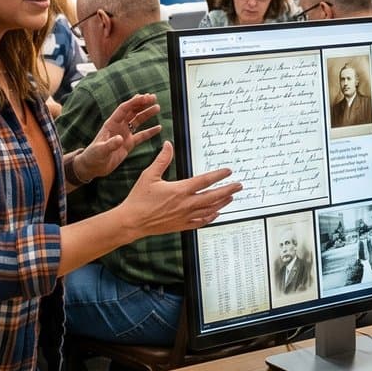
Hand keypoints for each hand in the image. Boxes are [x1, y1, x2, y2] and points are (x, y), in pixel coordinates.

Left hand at [72, 94, 162, 182]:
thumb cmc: (93, 156)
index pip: (124, 109)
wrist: (93, 167)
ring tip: (157, 107)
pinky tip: (159, 128)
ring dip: (147, 114)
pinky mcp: (129, 144)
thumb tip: (120, 138)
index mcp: (111, 124)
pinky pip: (141, 136)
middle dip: (142, 104)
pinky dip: (150, 132)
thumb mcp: (100, 150)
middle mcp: (119, 127)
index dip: (134, 102)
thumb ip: (110, 144)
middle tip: (153, 97)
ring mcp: (125, 134)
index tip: (144, 97)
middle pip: (132, 111)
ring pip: (138, 121)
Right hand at [117, 142, 240, 237]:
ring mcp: (185, 216)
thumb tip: (168, 145)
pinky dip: (211, 217)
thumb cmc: (139, 199)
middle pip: (213, 196)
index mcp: (180, 190)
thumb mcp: (149, 175)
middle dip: (228, 190)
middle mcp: (186, 204)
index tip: (228, 171)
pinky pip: (201, 222)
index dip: (219, 175)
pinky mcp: (181, 225)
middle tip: (239, 185)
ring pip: (210, 210)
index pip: (205, 180)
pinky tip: (216, 214)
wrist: (132, 221)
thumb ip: (162, 160)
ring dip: (222, 203)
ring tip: (231, 197)